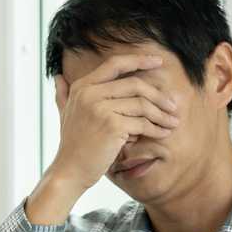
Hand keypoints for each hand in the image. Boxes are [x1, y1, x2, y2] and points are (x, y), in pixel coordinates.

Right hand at [48, 53, 181, 191]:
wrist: (69, 171)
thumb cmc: (72, 145)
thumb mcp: (64, 113)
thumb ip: (64, 94)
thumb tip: (58, 77)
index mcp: (82, 86)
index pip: (115, 64)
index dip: (139, 60)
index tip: (158, 61)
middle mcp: (90, 93)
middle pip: (135, 84)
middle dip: (158, 95)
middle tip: (173, 105)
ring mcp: (101, 109)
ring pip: (142, 104)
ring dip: (161, 114)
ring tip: (173, 121)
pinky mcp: (112, 126)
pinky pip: (142, 123)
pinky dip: (156, 129)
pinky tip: (164, 133)